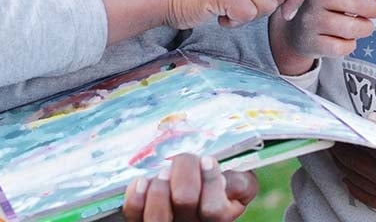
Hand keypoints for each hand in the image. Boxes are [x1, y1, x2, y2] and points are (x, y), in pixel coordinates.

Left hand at [123, 154, 257, 221]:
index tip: (207, 160)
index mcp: (218, 219)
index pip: (215, 210)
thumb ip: (241, 182)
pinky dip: (136, 195)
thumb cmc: (215, 190)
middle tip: (185, 159)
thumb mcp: (237, 189)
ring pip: (158, 215)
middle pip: (185, 200)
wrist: (188, 195)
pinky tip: (142, 181)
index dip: (211, 182)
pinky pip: (134, 215)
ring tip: (164, 172)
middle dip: (184, 172)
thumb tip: (227, 178)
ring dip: (160, 185)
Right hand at [270, 0, 375, 74]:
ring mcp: (312, 18)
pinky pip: (344, 47)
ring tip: (356, 24)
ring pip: (355, 28)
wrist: (294, 25)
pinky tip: (342, 37)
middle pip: (362, 4)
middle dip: (374, 11)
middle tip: (370, 12)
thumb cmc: (327, 1)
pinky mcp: (311, 41)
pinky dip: (349, 45)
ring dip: (364, 28)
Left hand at [331, 116, 375, 216]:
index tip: (333, 126)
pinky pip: (368, 199)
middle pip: (354, 164)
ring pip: (357, 181)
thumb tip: (367, 120)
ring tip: (335, 154)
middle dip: (339, 150)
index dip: (344, 134)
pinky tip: (349, 178)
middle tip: (329, 138)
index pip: (360, 144)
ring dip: (343, 167)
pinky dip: (355, 188)